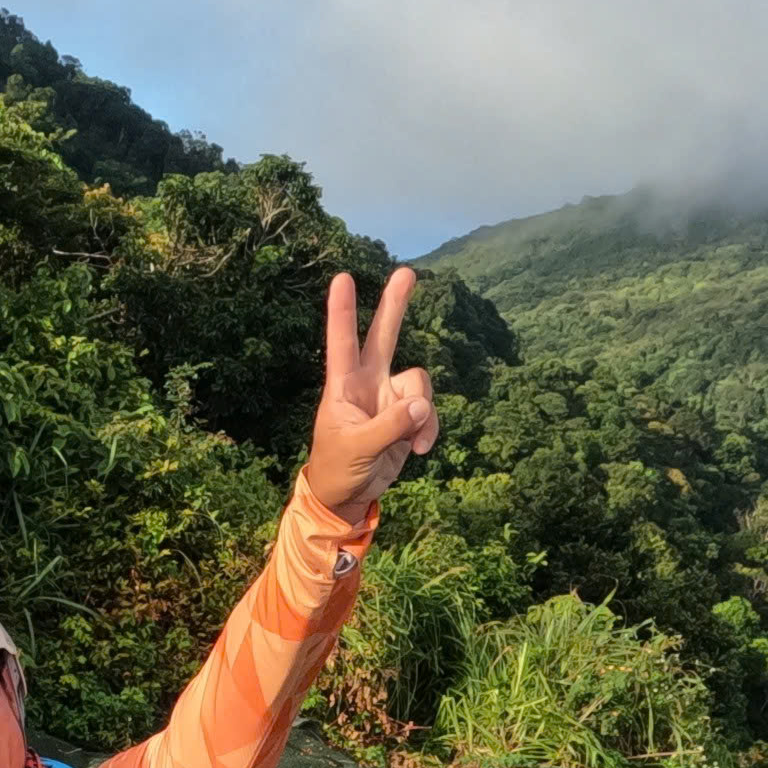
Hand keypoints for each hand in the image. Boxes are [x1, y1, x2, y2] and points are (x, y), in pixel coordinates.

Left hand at [304, 266, 438, 523]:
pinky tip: (418, 450)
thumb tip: (422, 405)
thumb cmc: (338, 468)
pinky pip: (428, 411)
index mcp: (343, 386)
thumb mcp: (359, 448)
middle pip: (384, 336)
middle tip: (406, 271)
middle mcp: (368, 383)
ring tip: (412, 442)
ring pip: (419, 383)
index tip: (342, 277)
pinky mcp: (406, 416)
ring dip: (423, 413)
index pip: (341, 341)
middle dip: (395, 306)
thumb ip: (390, 426)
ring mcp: (389, 397)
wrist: (348, 496)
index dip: (342, 310)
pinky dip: (429, 429)